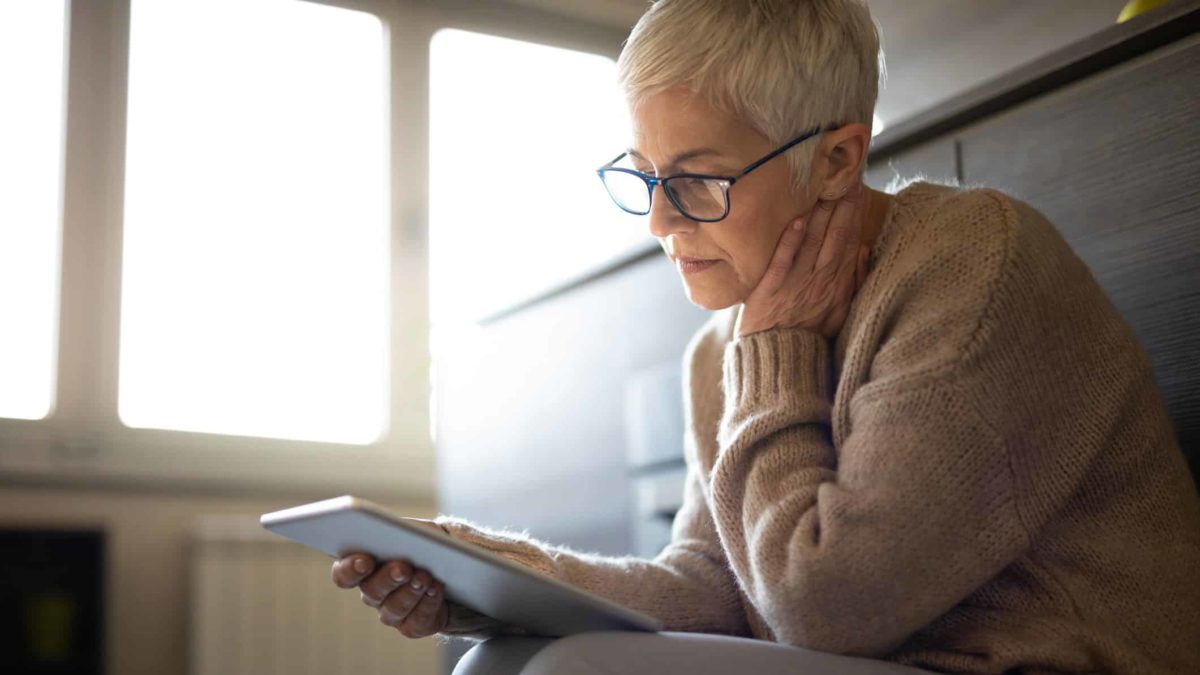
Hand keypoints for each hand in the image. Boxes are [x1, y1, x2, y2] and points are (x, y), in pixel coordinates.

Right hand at [330, 518, 451, 638]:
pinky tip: (435, 589)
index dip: (350, 569)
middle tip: (403, 569)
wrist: (451, 567)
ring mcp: (390, 611)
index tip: (365, 560)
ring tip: (424, 577)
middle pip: (371, 590)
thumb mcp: (415, 530)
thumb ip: (403, 530)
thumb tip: (399, 533)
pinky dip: (428, 603)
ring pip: (394, 608)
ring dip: (411, 592)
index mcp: (363, 566)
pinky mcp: (412, 625)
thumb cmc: (424, 543)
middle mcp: (372, 592)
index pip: (343, 573)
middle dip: (388, 579)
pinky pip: (416, 620)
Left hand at [737, 179, 870, 338]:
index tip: (858, 188)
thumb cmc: (809, 333)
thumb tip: (863, 249)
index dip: (854, 214)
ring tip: (825, 190)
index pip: (849, 242)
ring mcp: (795, 284)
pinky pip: (783, 263)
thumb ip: (854, 281)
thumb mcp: (841, 311)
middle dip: (842, 207)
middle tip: (847, 178)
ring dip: (819, 216)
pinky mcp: (771, 291)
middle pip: (835, 238)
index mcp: (837, 284)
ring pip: (811, 244)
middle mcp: (820, 281)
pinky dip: (789, 242)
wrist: (780, 358)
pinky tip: (795, 221)